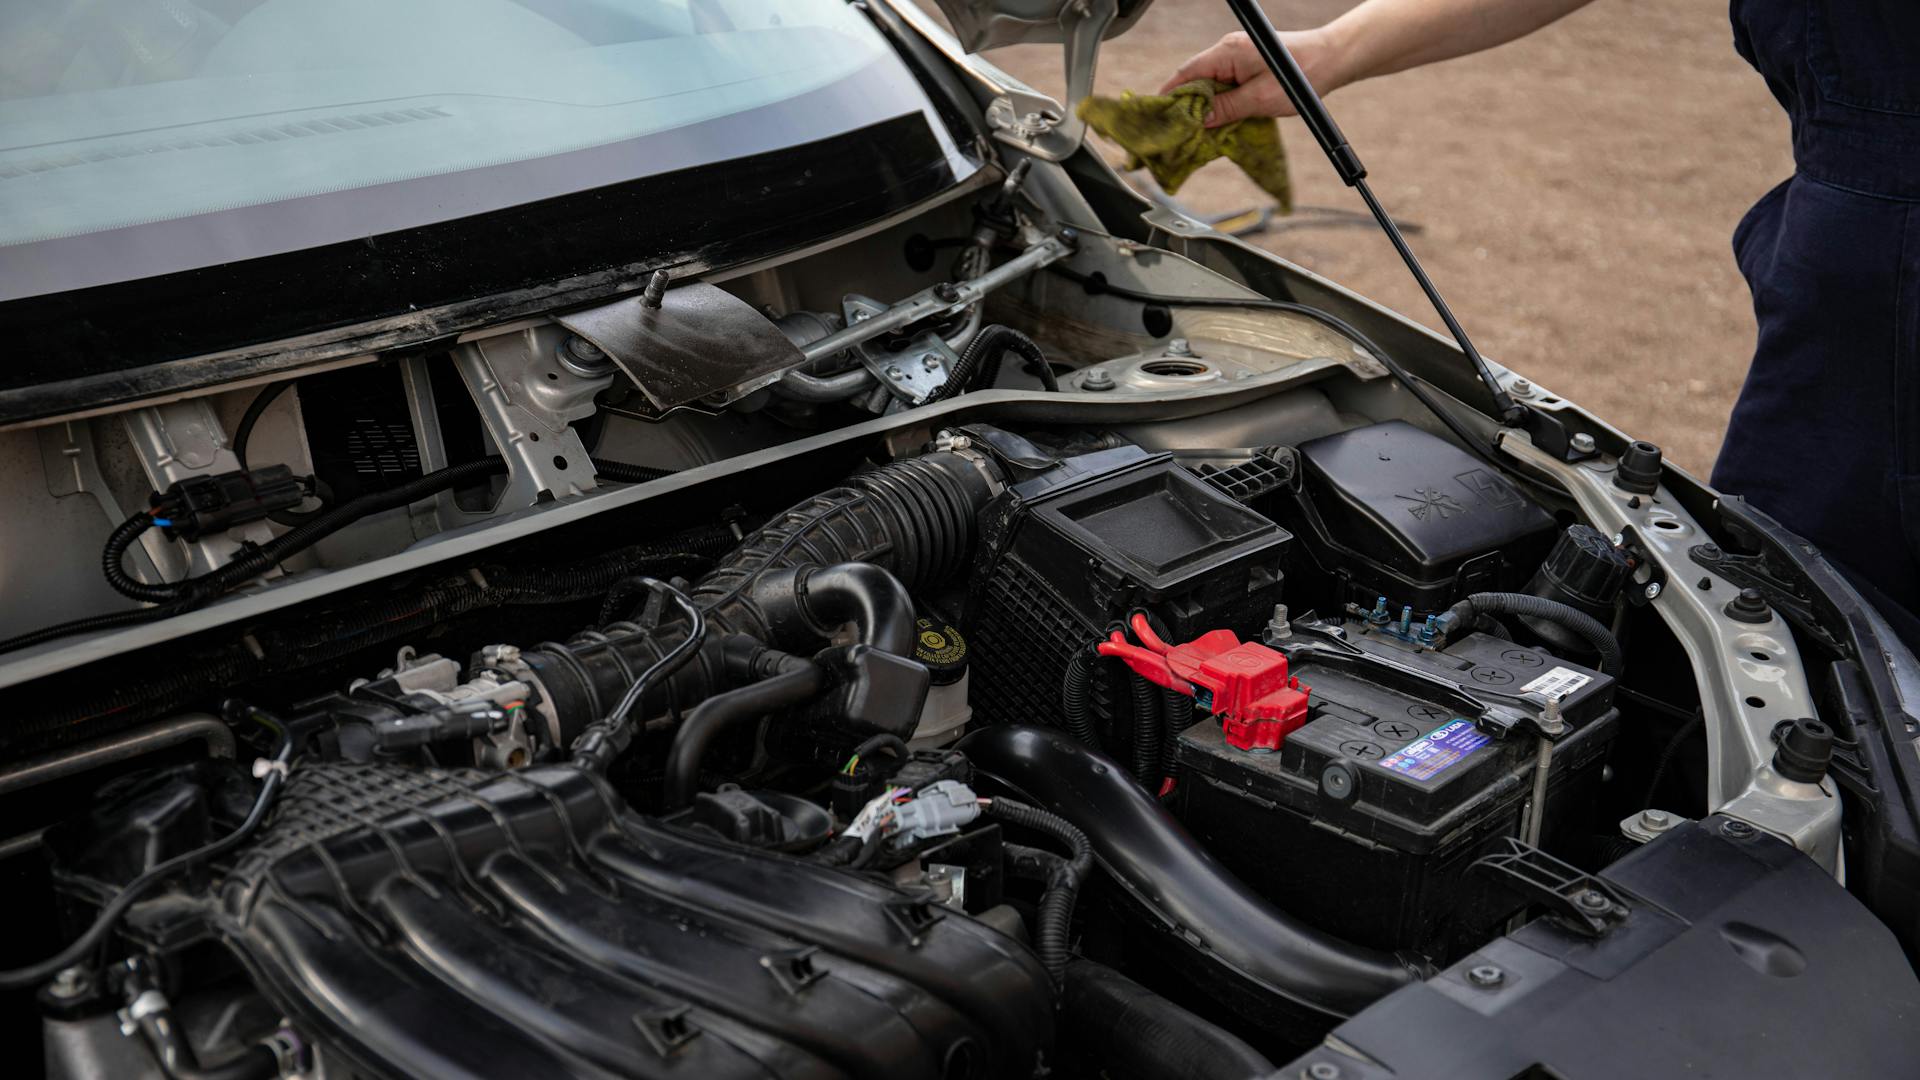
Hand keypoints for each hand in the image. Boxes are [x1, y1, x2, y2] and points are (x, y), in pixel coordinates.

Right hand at [1159, 29, 1345, 127]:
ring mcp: (1237, 58)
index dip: (1169, 97)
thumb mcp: (1260, 100)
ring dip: (1202, 108)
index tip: (1158, 119)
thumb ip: (1226, 109)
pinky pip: (1222, 86)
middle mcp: (1228, 51)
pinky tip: (1215, 122)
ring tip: (1193, 133)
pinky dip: (1217, 104)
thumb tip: (1198, 121)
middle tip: (1175, 134)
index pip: (1186, 75)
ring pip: (1208, 85)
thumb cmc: (1303, 75)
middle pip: (1194, 81)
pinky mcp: (1246, 66)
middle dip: (1184, 107)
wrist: (1332, 59)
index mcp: (1228, 52)